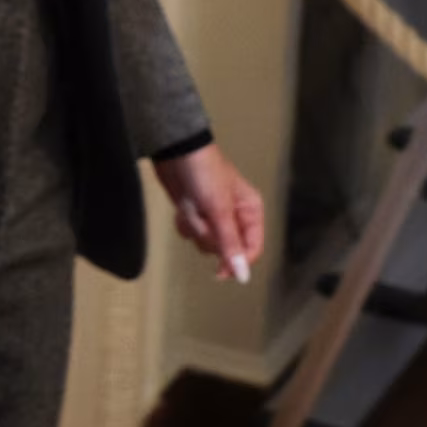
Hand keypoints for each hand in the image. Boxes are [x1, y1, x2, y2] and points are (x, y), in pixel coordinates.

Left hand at [153, 143, 265, 283]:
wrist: (175, 152)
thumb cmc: (203, 172)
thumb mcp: (220, 210)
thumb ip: (230, 244)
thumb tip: (242, 274)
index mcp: (251, 211)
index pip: (252, 249)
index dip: (237, 262)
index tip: (220, 272)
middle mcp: (235, 216)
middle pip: (226, 248)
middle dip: (209, 236)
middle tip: (203, 218)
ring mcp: (214, 216)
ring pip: (205, 242)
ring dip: (195, 228)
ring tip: (192, 206)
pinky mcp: (196, 214)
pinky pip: (191, 233)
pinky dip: (184, 222)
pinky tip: (183, 206)